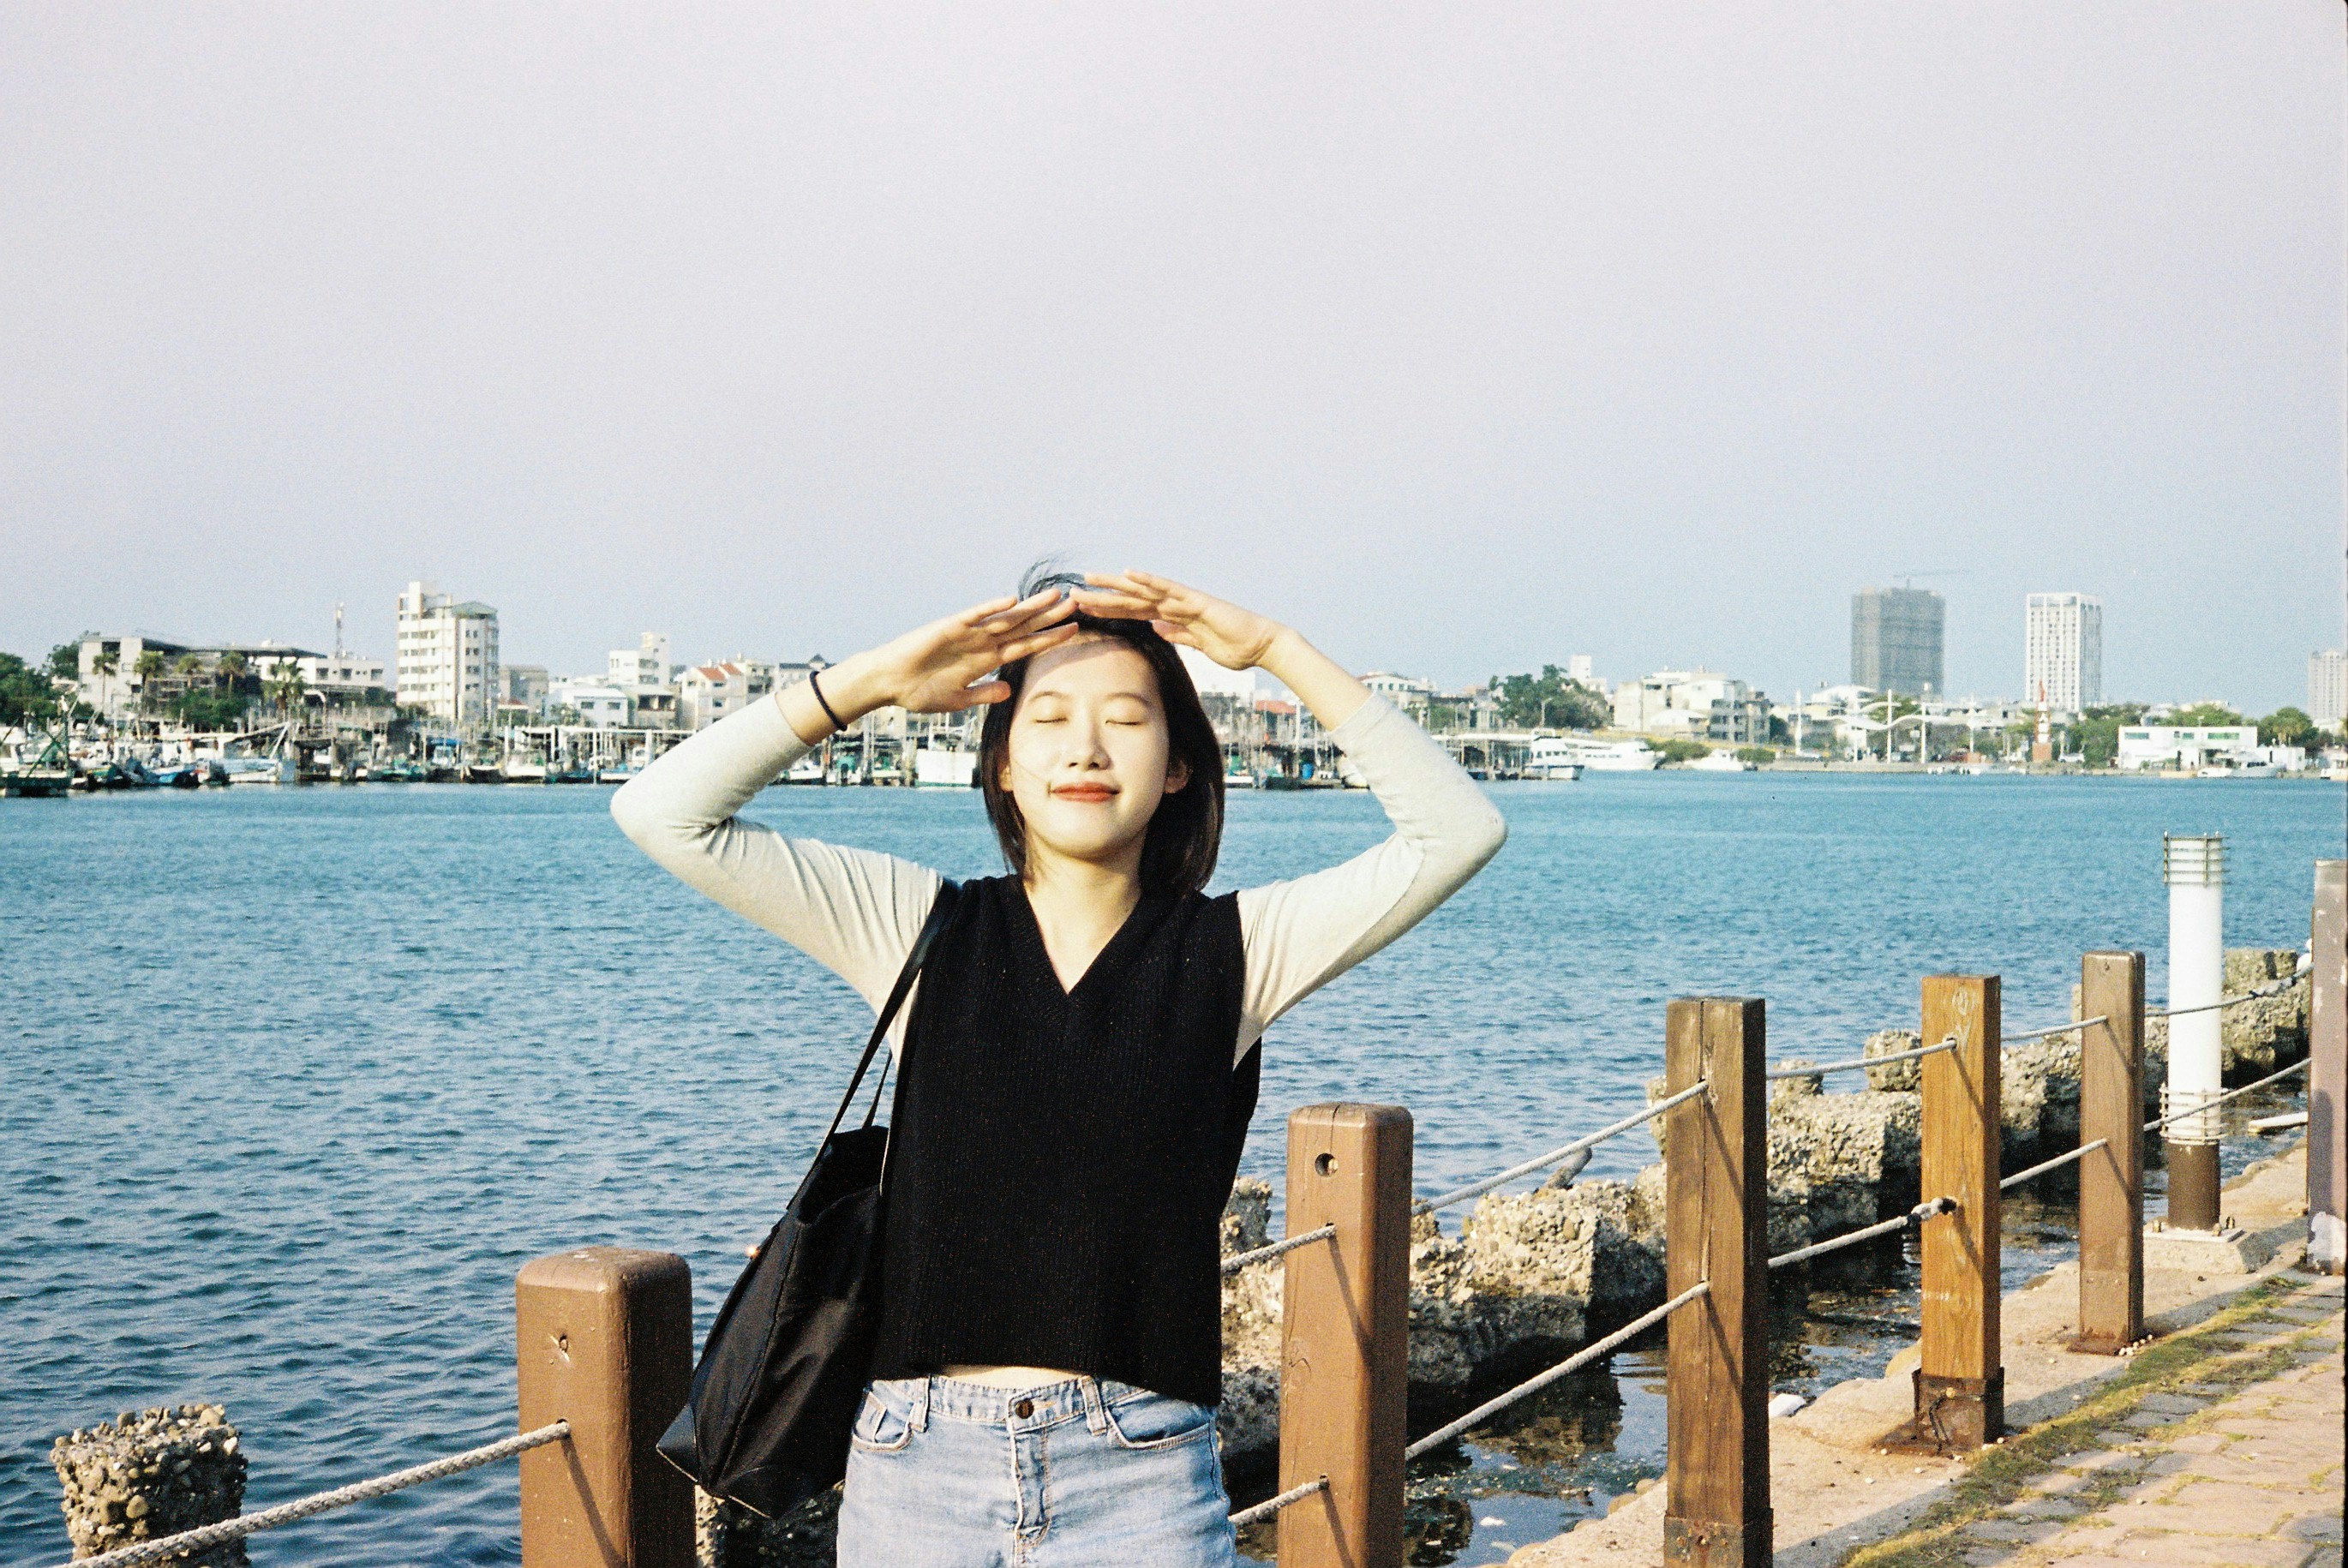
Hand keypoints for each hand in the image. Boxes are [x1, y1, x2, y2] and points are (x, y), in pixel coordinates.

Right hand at [835, 591, 1079, 715]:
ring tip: (1056, 596)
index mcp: (986, 660)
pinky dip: (992, 608)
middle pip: (1024, 627)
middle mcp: (981, 643)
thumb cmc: (920, 691)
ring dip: (1031, 608)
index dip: (1050, 637)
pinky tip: (1012, 601)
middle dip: (1050, 617)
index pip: (1026, 646)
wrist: (889, 683)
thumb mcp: (959, 700)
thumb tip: (1009, 692)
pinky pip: (974, 616)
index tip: (1075, 630)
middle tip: (1078, 602)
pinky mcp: (949, 627)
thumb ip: (984, 694)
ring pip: (1006, 618)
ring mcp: (967, 633)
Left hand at [1072, 571, 1284, 670]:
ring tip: (1089, 578)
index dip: (1109, 610)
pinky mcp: (1197, 601)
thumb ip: (1179, 635)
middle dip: (1102, 597)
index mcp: (1174, 617)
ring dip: (1115, 585)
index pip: (1134, 612)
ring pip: (1143, 591)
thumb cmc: (1235, 647)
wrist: (1262, 645)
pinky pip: (1169, 589)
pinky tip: (1129, 573)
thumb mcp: (1199, 645)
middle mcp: (1175, 605)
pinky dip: (1149, 580)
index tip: (1085, 610)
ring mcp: (1185, 601)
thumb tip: (1158, 628)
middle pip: (1131, 599)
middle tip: (1073, 592)